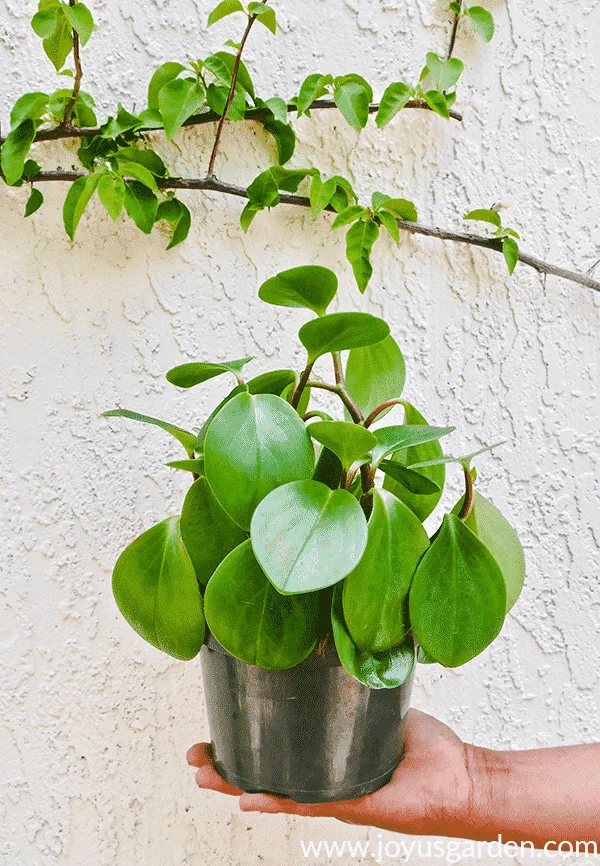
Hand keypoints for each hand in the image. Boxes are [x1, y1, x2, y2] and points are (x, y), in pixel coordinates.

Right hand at [187, 709, 476, 837]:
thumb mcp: (385, 708)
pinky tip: (247, 798)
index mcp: (330, 756)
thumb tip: (340, 648)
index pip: (282, 749)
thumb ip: (359, 688)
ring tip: (205, 774)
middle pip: (267, 773)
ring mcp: (333, 794)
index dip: (248, 742)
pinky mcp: (349, 805)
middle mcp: (325, 777)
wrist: (461, 779)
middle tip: (196, 754)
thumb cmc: (430, 749)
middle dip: (228, 765)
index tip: (218, 726)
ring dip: (237, 783)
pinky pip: (306, 803)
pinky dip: (274, 800)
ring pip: (275, 791)